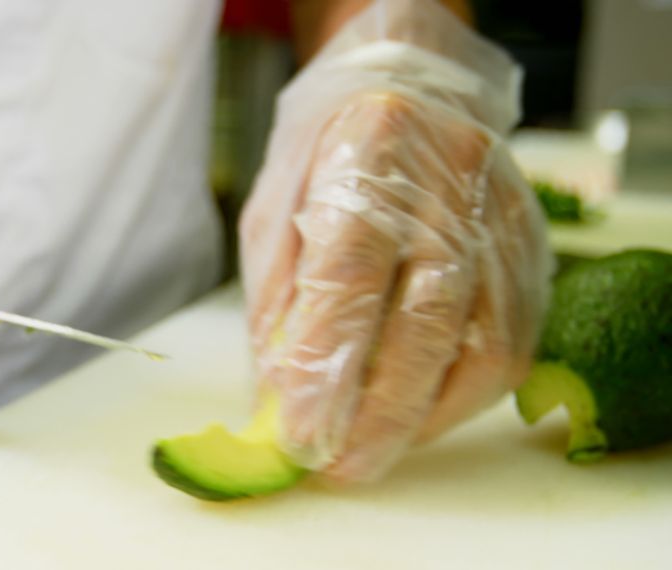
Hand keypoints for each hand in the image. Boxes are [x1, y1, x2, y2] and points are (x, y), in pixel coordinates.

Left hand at [239, 0, 551, 483]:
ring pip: (481, 342)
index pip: (352, 272)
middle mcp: (447, 183)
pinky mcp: (530, 249)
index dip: (327, 364)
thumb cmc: (325, 156)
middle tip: (338, 467)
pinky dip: (461, 397)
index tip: (300, 434)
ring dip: (425, 417)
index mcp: (368, 153)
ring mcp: (501, 217)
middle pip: (427, 318)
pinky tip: (420, 417)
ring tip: (374, 454)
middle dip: (379, 411)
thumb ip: (279, 302)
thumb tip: (282, 399)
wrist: (410, 90)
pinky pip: (510, 344)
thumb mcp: (275, 212)